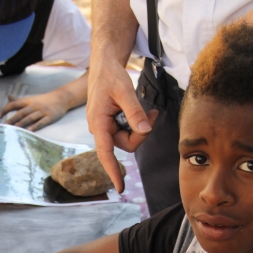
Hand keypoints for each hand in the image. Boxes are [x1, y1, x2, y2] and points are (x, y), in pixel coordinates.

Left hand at [0, 91, 68, 130]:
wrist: (60, 98)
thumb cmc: (43, 100)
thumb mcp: (30, 99)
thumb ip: (19, 100)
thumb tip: (8, 97)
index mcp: (28, 101)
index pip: (14, 104)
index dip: (6, 109)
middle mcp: (34, 106)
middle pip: (21, 112)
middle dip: (13, 119)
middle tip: (5, 126)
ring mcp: (42, 111)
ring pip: (30, 117)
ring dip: (22, 123)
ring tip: (15, 129)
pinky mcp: (50, 117)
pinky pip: (42, 122)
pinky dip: (36, 126)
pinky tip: (30, 130)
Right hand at [86, 56, 157, 192]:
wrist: (104, 65)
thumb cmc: (111, 75)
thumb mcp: (125, 90)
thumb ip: (134, 111)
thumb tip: (144, 129)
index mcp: (98, 123)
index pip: (105, 153)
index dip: (113, 171)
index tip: (120, 188)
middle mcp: (100, 129)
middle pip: (126, 145)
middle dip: (142, 133)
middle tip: (153, 114)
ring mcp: (106, 128)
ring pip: (129, 139)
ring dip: (142, 127)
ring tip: (149, 110)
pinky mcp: (111, 124)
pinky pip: (128, 131)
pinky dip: (138, 124)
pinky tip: (144, 112)